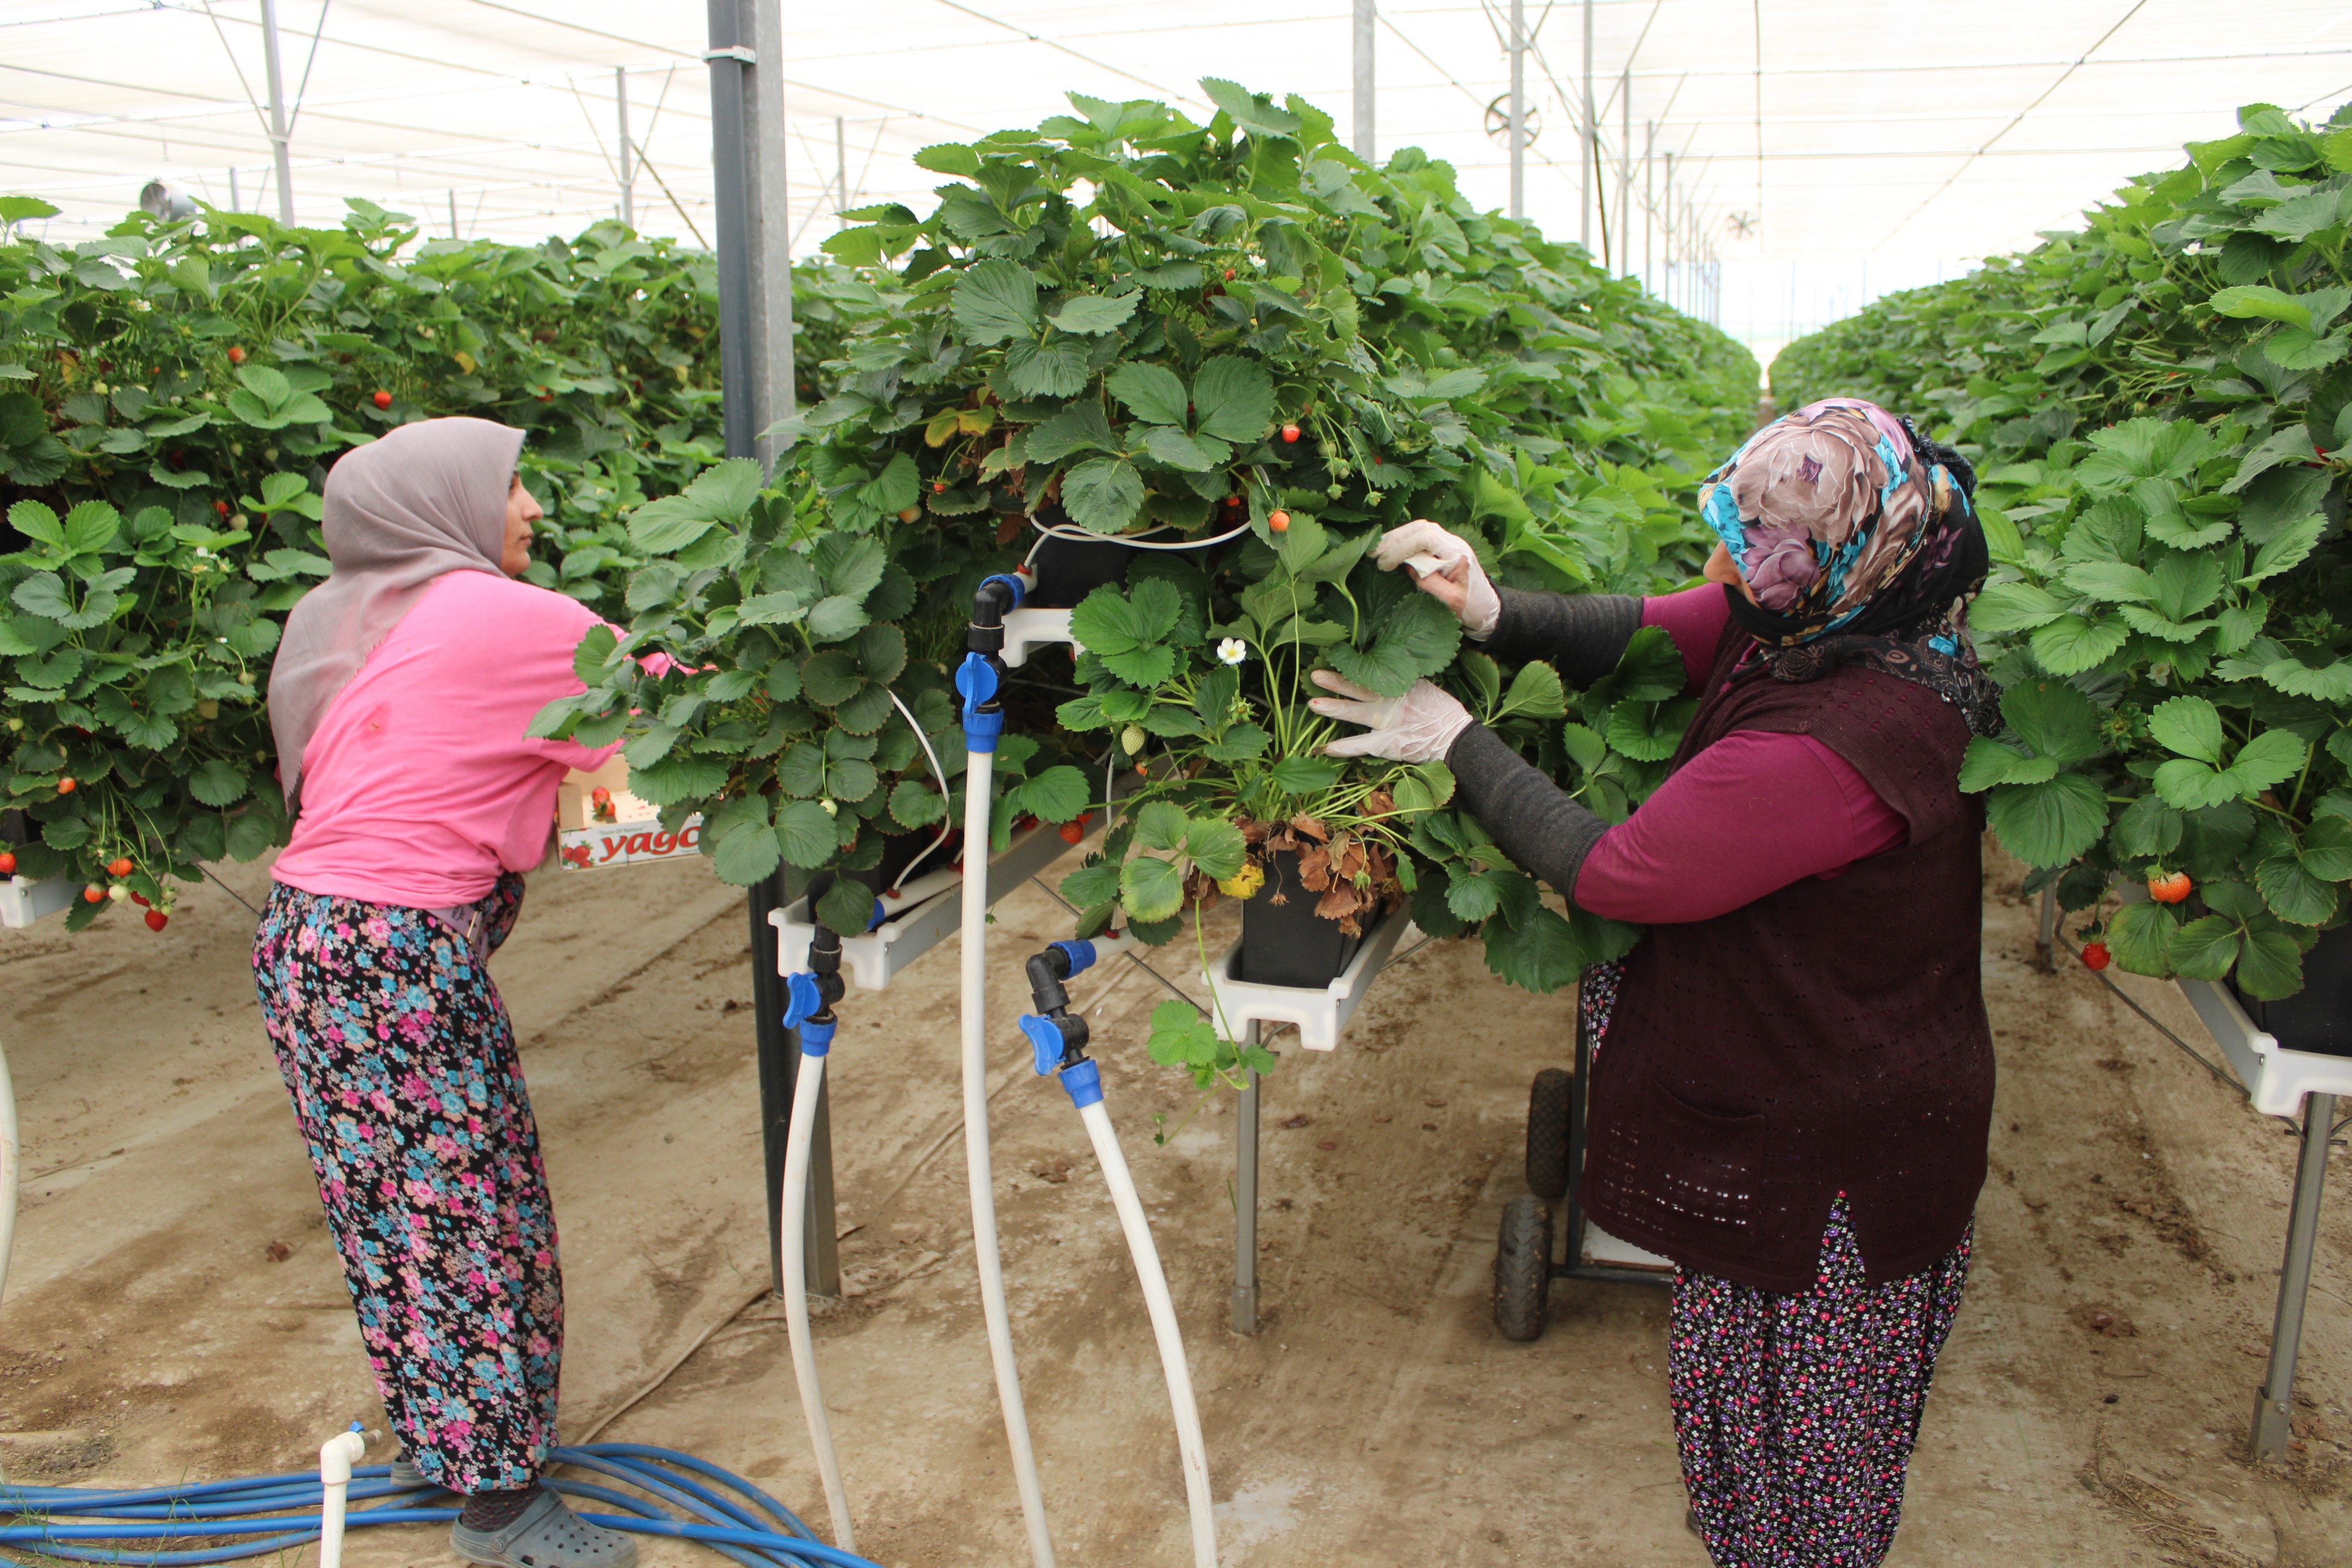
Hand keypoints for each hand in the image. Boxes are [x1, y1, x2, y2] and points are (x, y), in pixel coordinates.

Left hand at [1309, 670, 1472, 762]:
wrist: (1455, 736)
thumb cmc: (1442, 711)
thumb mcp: (1423, 686)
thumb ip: (1403, 679)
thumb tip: (1386, 668)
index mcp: (1399, 685)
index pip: (1371, 673)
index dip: (1352, 667)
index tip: (1335, 657)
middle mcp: (1389, 700)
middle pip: (1358, 688)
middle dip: (1336, 681)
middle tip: (1315, 674)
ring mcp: (1386, 722)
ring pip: (1354, 713)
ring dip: (1333, 707)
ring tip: (1312, 704)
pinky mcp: (1387, 742)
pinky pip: (1361, 744)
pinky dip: (1344, 747)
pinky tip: (1325, 748)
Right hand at [1373, 520, 1500, 637]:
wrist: (1487, 608)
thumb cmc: (1471, 608)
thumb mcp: (1451, 601)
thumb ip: (1430, 583)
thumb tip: (1409, 568)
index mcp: (1457, 552)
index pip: (1425, 537)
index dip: (1401, 547)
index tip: (1384, 563)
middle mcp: (1452, 542)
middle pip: (1420, 528)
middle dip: (1394, 539)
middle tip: (1373, 553)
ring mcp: (1447, 543)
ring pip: (1418, 530)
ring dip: (1396, 538)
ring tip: (1377, 551)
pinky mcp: (1441, 549)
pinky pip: (1420, 538)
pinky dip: (1402, 542)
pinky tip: (1389, 551)